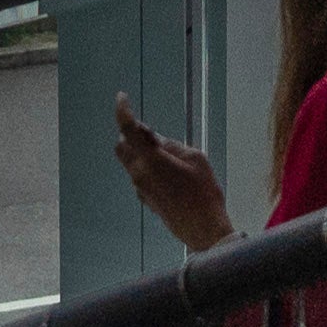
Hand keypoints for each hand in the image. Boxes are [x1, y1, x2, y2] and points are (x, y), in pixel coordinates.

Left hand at [107, 99, 235, 253]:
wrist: (203, 229)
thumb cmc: (204, 193)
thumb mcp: (196, 159)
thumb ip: (172, 145)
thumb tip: (155, 140)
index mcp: (150, 160)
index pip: (128, 129)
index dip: (123, 110)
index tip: (122, 98)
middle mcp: (139, 174)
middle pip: (122, 146)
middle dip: (131, 135)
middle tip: (152, 135)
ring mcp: (140, 188)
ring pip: (130, 162)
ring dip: (140, 153)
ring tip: (168, 157)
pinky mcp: (145, 199)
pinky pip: (139, 176)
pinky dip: (147, 168)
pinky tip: (169, 175)